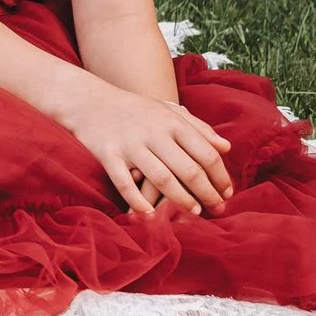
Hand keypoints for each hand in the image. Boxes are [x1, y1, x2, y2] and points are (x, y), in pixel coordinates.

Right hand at [53, 79, 233, 215]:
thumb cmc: (134, 109)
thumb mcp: (167, 110)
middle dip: (207, 193)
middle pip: (188, 169)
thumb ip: (197, 127)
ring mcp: (130, 145)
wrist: (88, 100)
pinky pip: (125, 183)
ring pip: (162, 178)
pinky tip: (149, 214)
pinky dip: (138, 201)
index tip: (227, 193)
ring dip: (180, 200)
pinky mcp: (108, 155)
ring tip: (193, 213)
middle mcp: (154, 133)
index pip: (205, 153)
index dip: (220, 176)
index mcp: (172, 122)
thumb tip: (226, 147)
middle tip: (217, 210)